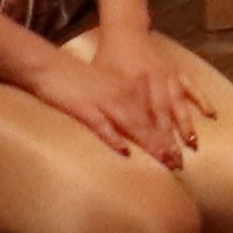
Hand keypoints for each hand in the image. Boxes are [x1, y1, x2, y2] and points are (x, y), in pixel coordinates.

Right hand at [26, 40, 193, 162]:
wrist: (52, 66)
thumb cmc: (81, 80)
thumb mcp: (111, 90)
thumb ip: (127, 106)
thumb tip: (137, 131)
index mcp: (131, 90)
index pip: (155, 117)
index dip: (169, 137)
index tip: (180, 156)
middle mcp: (124, 95)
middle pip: (149, 123)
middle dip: (165, 145)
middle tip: (178, 165)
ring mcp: (106, 101)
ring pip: (133, 124)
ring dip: (149, 143)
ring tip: (162, 160)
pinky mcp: (86, 107)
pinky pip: (103, 125)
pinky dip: (114, 138)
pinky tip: (124, 151)